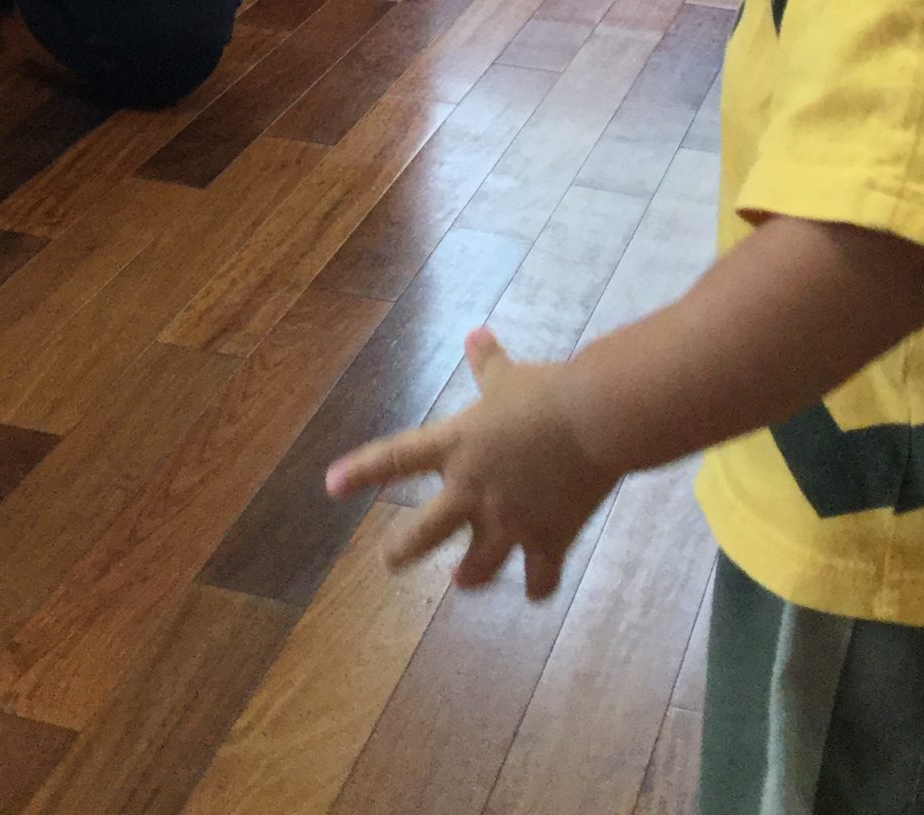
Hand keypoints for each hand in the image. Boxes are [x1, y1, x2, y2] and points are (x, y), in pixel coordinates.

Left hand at [326, 328, 618, 600]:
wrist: (592, 419)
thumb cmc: (547, 391)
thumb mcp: (509, 376)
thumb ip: (488, 362)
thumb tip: (475, 333)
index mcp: (457, 446)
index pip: (397, 458)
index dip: (362, 471)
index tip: (330, 486)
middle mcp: (472, 490)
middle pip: (424, 534)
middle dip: (401, 551)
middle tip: (389, 560)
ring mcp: (508, 522)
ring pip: (476, 568)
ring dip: (468, 577)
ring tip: (461, 581)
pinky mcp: (546, 541)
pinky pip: (538, 578)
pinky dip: (537, 584)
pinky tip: (535, 589)